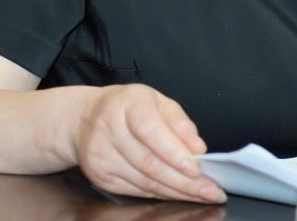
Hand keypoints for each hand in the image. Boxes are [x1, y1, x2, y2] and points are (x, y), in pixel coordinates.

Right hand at [74, 84, 226, 203]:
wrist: (85, 118)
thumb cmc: (128, 107)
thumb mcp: (157, 102)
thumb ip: (179, 123)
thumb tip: (197, 148)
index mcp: (128, 104)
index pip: (150, 130)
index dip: (174, 152)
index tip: (196, 168)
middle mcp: (110, 129)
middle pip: (150, 162)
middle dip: (185, 181)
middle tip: (212, 190)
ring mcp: (102, 155)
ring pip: (145, 181)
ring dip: (177, 192)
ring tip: (202, 195)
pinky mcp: (100, 176)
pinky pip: (137, 190)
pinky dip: (162, 194)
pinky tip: (179, 195)